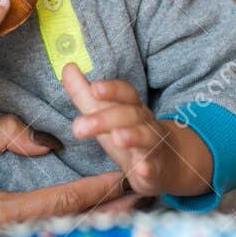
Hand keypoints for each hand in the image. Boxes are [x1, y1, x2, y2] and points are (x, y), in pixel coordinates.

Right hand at [0, 114, 136, 224]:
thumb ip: (6, 134)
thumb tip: (48, 143)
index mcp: (4, 213)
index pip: (64, 201)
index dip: (98, 188)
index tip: (124, 174)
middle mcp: (14, 235)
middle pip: (78, 224)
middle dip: (115, 209)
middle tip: (148, 192)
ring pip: (73, 233)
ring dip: (107, 218)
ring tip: (139, 202)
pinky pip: (61, 234)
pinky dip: (88, 223)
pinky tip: (109, 215)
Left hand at [61, 64, 209, 196]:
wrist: (166, 163)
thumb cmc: (129, 134)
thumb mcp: (105, 114)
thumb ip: (84, 94)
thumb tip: (68, 67)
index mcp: (131, 107)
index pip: (125, 93)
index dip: (112, 89)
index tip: (95, 88)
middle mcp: (145, 123)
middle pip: (129, 115)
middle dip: (105, 119)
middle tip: (80, 127)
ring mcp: (153, 146)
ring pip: (146, 138)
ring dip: (133, 137)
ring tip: (117, 138)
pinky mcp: (156, 169)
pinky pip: (154, 168)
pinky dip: (148, 168)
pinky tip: (140, 169)